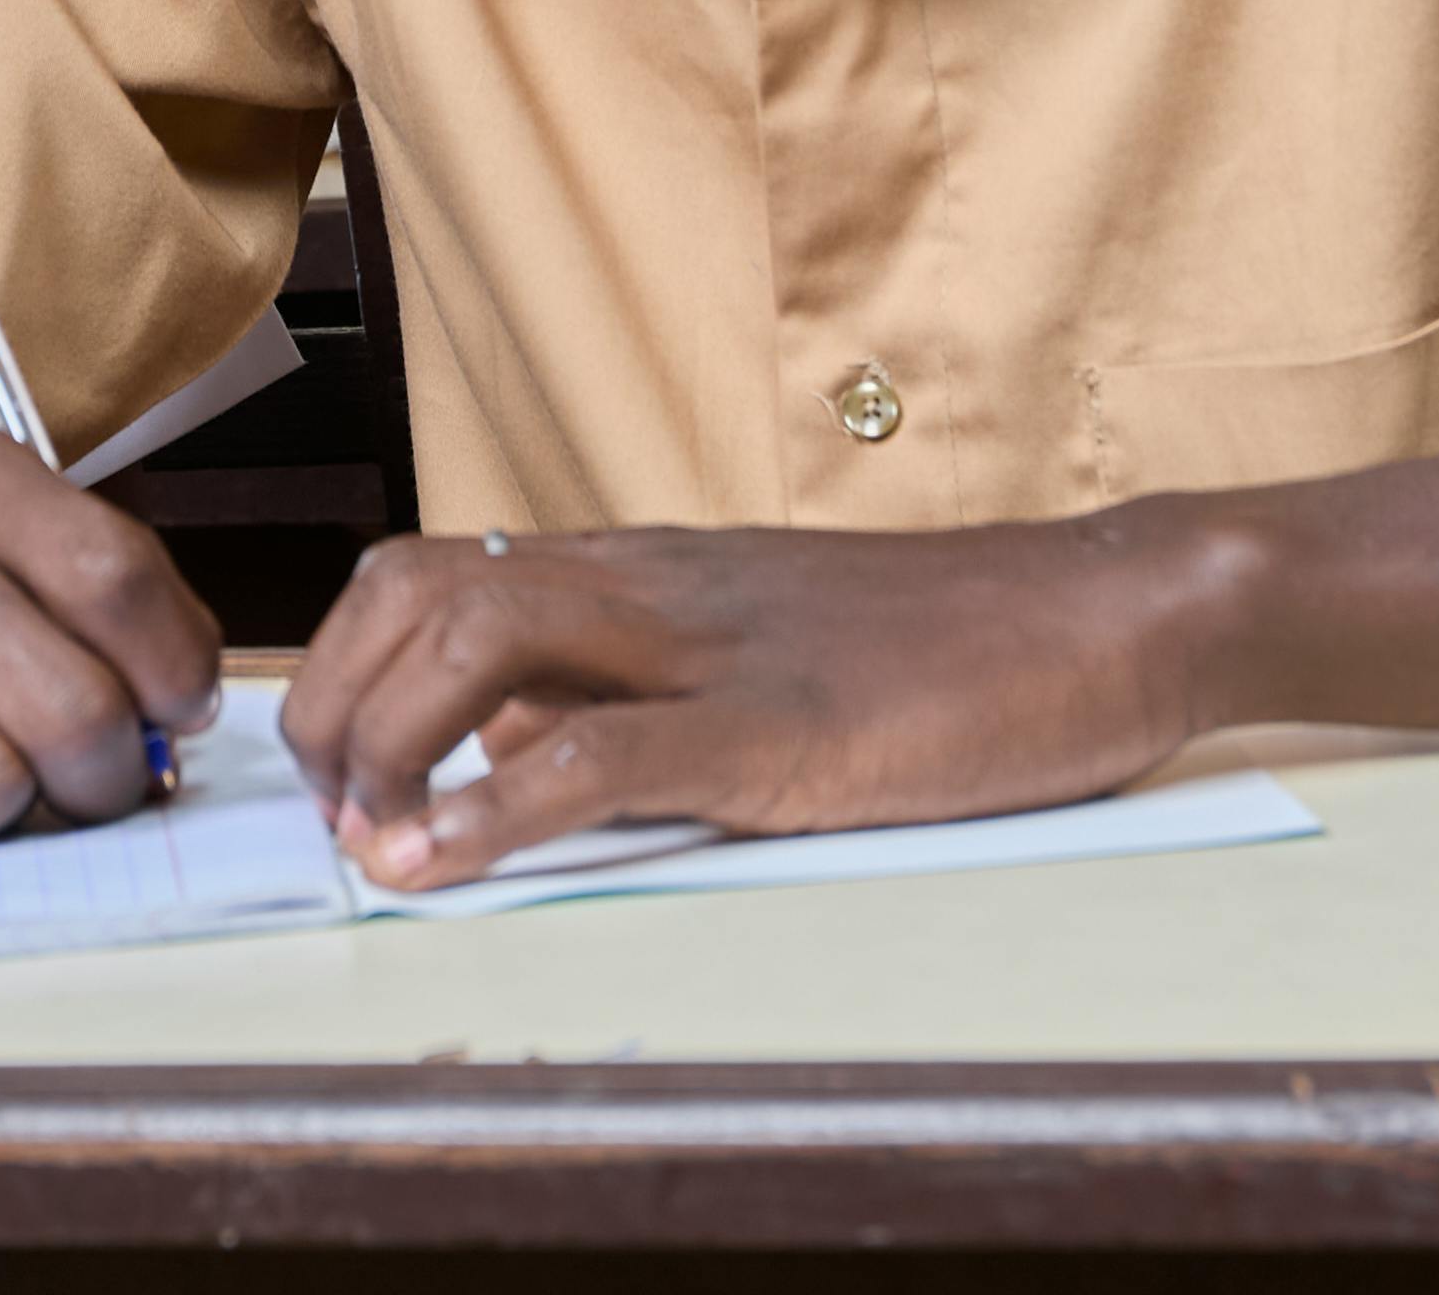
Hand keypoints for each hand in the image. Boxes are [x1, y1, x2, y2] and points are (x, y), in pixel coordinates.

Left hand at [276, 518, 1230, 890]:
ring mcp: (712, 649)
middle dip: (334, 703)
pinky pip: (599, 753)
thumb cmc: (950, 650)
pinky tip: (445, 867)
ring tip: (378, 842)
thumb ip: (635, 689)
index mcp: (644, 570)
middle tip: (337, 816)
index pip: (429, 571)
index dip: (347, 667)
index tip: (336, 774)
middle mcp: (652, 587)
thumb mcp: (759, 654)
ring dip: (388, 743)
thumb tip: (509, 753)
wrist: (1104, 613)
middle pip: (415, 589)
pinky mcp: (779, 727)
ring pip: (478, 638)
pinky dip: (494, 811)